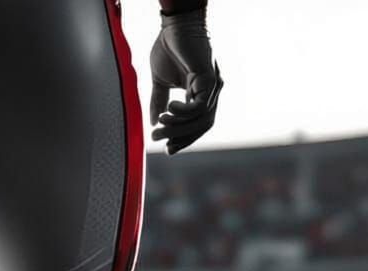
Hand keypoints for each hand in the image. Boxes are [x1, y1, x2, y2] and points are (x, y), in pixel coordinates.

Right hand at [149, 11, 222, 154]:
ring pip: (200, 119)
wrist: (174, 24)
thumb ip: (159, 102)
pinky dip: (183, 113)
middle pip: (202, 126)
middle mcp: (211, 91)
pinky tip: (169, 111)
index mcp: (201, 93)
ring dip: (178, 127)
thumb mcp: (161, 81)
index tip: (168, 148)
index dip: (184, 138)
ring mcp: (213, 85)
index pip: (197, 124)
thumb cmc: (169, 47)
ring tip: (160, 127)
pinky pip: (198, 105)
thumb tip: (154, 123)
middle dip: (181, 137)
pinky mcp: (210, 78)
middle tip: (159, 141)